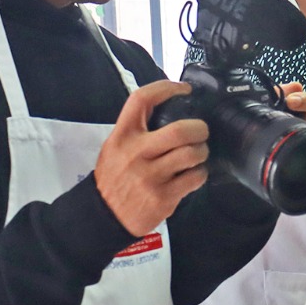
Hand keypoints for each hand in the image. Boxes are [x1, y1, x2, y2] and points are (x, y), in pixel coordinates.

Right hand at [95, 81, 209, 236]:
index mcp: (122, 136)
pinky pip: (195, 177)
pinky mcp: (163, 197)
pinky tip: (193, 174)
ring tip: (197, 154)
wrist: (103, 215)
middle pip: (179, 130)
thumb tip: (171, 108)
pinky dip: (200, 173)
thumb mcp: (115, 146)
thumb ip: (137, 129)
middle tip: (201, 131)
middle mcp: (136, 154)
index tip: (184, 89)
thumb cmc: (115, 176)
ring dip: (201, 151)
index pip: (142, 100)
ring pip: (191, 154)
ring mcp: (150, 177)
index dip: (166, 88)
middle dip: (199, 128)